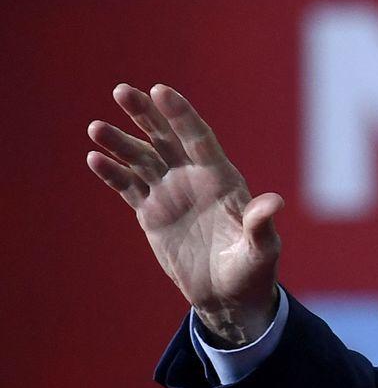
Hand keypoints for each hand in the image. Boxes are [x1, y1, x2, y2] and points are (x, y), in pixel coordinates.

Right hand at [87, 84, 283, 345]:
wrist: (229, 296)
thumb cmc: (253, 271)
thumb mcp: (261, 251)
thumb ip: (261, 225)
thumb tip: (273, 203)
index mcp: (222, 180)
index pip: (199, 139)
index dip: (181, 115)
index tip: (161, 90)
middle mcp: (195, 180)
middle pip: (167, 139)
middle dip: (145, 115)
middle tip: (122, 91)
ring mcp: (171, 194)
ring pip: (143, 160)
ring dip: (120, 143)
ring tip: (96, 128)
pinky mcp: (152, 213)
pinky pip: (129, 187)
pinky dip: (112, 173)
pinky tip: (94, 159)